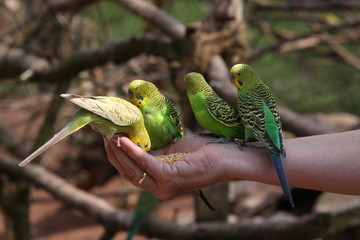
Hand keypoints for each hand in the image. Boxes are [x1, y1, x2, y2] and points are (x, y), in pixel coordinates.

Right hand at [103, 135, 235, 199]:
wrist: (226, 157)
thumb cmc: (203, 152)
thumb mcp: (173, 151)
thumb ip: (155, 150)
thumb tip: (136, 138)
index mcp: (160, 182)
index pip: (131, 172)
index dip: (117, 156)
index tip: (109, 139)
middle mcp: (159, 189)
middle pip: (127, 173)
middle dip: (113, 153)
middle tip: (104, 135)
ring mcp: (164, 186)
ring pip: (132, 170)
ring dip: (119, 151)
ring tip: (110, 134)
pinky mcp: (169, 178)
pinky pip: (145, 162)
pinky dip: (132, 151)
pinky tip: (123, 139)